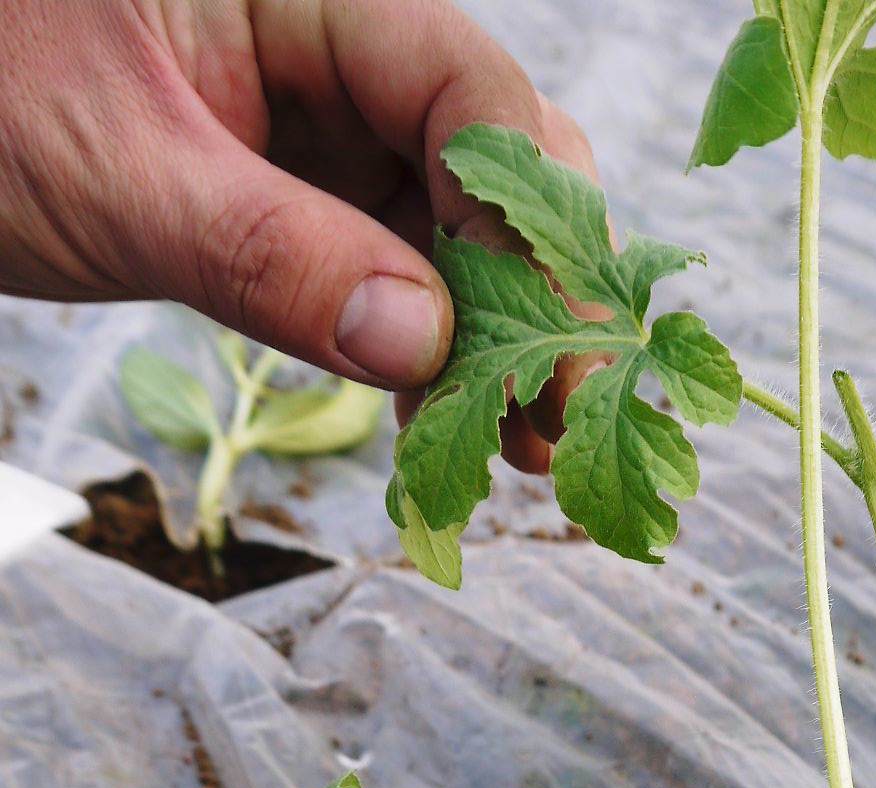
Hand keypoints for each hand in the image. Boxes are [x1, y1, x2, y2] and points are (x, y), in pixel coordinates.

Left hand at [0, 0, 594, 470]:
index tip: (552, 349)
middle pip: (496, 162)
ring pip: (462, 231)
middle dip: (538, 294)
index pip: (468, 92)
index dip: (526, 224)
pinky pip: (400, 277)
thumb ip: (269, 255)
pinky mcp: (307, 204)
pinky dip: (433, 358)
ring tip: (530, 451)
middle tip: (565, 419)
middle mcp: (338, 50)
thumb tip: (426, 342)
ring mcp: (328, 130)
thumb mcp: (112, 181)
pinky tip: (457, 432)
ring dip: (500, 344)